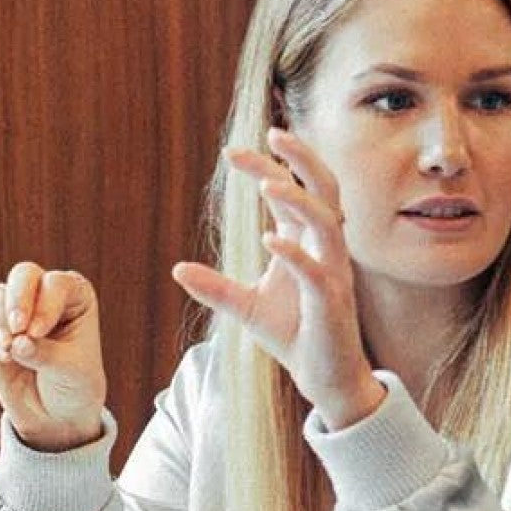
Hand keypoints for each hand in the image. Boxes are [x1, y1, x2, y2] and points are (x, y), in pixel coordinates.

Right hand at [0, 261, 107, 452]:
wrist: (58, 414)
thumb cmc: (75, 385)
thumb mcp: (71, 372)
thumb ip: (44, 354)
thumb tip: (15, 343)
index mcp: (74, 296)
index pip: (56, 284)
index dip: (44, 304)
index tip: (37, 333)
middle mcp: (44, 296)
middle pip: (23, 275)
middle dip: (17, 299)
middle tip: (17, 328)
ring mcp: (17, 312)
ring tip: (7, 348)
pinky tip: (5, 359)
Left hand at [172, 128, 384, 429]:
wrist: (322, 377)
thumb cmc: (293, 334)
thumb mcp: (245, 307)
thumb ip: (215, 287)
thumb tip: (178, 268)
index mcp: (306, 241)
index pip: (292, 190)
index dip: (266, 166)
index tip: (232, 152)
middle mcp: (325, 248)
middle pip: (324, 188)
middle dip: (301, 159)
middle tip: (273, 133)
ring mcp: (333, 272)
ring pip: (327, 221)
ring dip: (299, 200)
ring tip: (269, 185)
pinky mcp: (332, 301)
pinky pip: (318, 269)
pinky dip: (296, 253)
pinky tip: (272, 239)